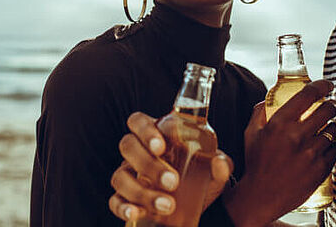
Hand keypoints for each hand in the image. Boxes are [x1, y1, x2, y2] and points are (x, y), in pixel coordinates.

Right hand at [108, 112, 234, 220]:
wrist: (197, 204)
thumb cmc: (201, 176)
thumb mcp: (214, 171)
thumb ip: (221, 165)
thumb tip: (219, 163)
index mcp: (156, 135)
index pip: (139, 122)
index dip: (145, 131)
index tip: (162, 147)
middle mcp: (138, 152)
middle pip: (128, 146)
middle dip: (148, 164)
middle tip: (173, 182)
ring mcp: (128, 175)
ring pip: (120, 176)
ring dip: (141, 191)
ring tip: (167, 205)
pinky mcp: (125, 198)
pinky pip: (114, 201)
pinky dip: (123, 207)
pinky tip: (137, 213)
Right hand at [224, 80, 335, 226]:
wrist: (261, 197)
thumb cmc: (256, 164)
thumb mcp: (251, 134)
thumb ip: (259, 112)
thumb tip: (268, 98)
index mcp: (279, 124)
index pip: (308, 95)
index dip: (322, 85)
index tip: (327, 85)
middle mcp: (296, 136)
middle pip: (328, 110)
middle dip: (331, 106)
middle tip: (329, 108)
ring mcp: (310, 153)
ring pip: (334, 130)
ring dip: (332, 127)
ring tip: (325, 130)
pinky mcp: (321, 169)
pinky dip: (333, 146)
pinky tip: (326, 147)